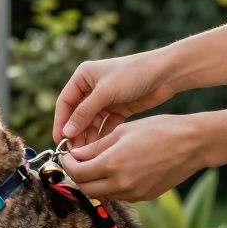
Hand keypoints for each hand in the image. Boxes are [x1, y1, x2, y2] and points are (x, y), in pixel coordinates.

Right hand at [52, 51, 176, 145]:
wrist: (166, 73)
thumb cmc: (133, 74)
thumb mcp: (106, 92)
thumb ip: (85, 113)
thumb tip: (67, 132)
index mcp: (83, 77)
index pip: (65, 103)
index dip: (61, 122)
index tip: (60, 141)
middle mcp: (91, 88)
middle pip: (77, 115)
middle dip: (75, 133)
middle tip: (74, 152)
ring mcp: (105, 99)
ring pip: (91, 123)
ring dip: (88, 137)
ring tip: (87, 154)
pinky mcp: (118, 109)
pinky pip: (105, 125)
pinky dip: (102, 136)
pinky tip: (101, 149)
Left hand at [58, 114, 208, 200]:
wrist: (193, 144)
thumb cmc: (159, 130)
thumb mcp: (122, 132)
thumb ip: (96, 147)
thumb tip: (75, 155)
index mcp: (113, 164)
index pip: (78, 173)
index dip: (68, 165)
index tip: (67, 156)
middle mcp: (122, 183)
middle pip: (86, 190)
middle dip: (78, 176)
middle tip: (77, 162)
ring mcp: (134, 193)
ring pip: (102, 195)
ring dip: (93, 183)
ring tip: (95, 166)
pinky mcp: (145, 197)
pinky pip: (119, 196)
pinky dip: (110, 186)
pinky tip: (115, 171)